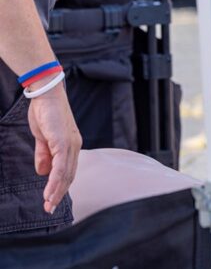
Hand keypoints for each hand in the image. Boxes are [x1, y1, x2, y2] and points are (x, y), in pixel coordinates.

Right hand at [27, 85, 81, 213]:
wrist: (46, 94)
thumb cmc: (45, 113)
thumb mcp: (43, 138)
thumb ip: (44, 155)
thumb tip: (43, 172)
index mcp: (71, 146)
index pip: (68, 171)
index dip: (60, 186)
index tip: (52, 200)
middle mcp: (74, 147)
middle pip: (69, 175)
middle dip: (59, 193)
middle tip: (49, 209)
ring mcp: (70, 144)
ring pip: (66, 173)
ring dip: (57, 190)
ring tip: (48, 204)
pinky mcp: (63, 141)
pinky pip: (60, 165)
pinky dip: (55, 179)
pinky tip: (50, 190)